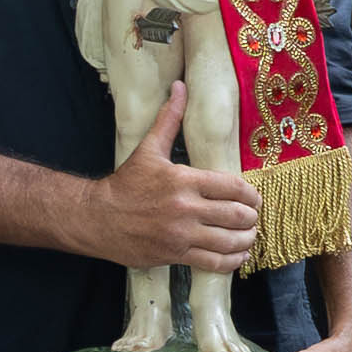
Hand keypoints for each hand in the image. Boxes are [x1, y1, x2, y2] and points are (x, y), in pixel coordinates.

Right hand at [81, 94, 263, 276]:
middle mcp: (185, 208)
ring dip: (246, 239)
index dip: (251, 194)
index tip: (254, 197)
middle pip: (236, 215)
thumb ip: (169, 120)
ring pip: (229, 241)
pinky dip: (232, 261)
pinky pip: (213, 263)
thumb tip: (180, 87)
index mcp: (183, 180)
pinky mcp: (175, 256)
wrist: (98, 218)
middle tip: (251, 217)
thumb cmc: (126, 184)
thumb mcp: (148, 149)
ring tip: (248, 235)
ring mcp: (180, 235)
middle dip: (251, 218)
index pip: (233, 187)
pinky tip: (236, 255)